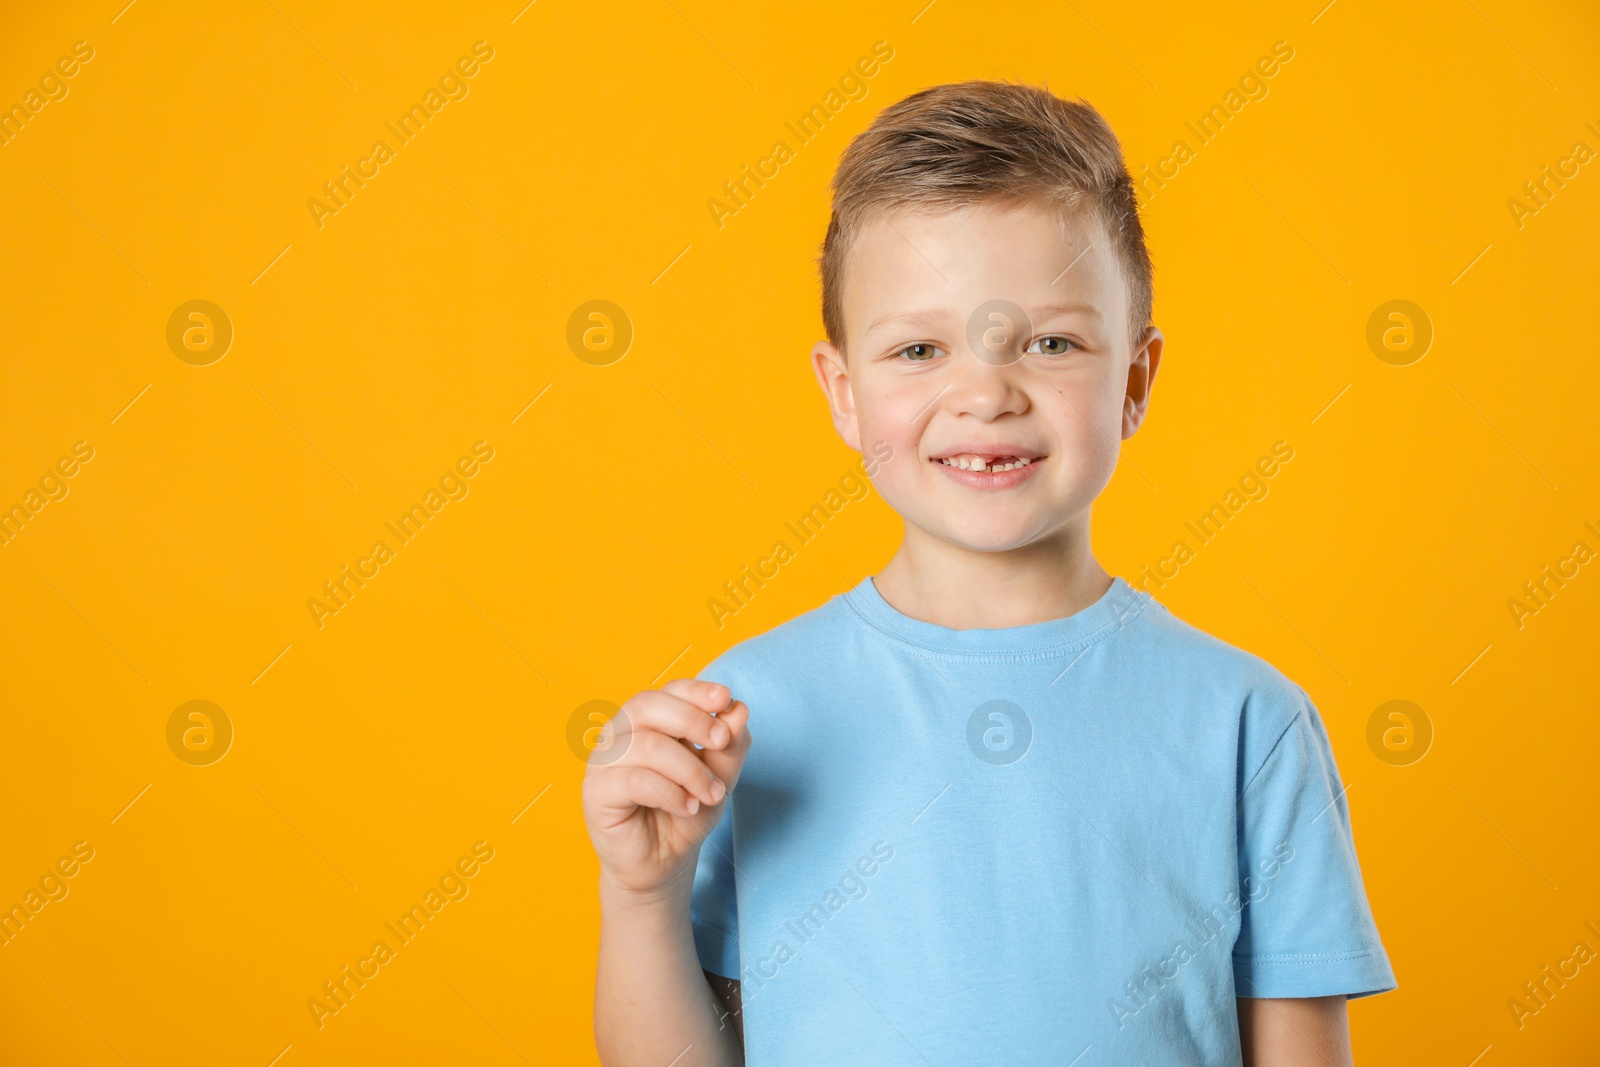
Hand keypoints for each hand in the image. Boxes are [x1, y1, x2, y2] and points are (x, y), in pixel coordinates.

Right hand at [582, 678, 751, 900]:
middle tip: (722, 741)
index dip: (696, 690)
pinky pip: (635, 780)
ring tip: (711, 794)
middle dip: (692, 720)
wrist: (663, 863)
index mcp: (648, 720)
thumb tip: (738, 709)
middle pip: (648, 704)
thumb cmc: (686, 811)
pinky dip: (671, 793)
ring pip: (647, 745)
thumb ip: (729, 745)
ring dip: (689, 770)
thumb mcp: (719, 777)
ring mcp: (603, 761)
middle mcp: (620, 733)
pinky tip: (688, 808)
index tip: (726, 699)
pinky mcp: (595, 792)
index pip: (668, 690)